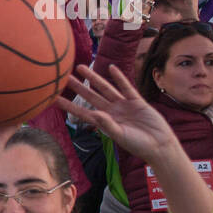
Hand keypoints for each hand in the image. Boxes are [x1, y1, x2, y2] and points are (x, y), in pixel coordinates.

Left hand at [56, 64, 177, 162]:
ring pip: (105, 88)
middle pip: (90, 96)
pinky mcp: (136, 101)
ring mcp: (123, 105)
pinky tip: (111, 68)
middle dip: (78, 87)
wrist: (159, 145)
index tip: (53, 99)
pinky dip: (119, 77)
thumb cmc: (138, 145)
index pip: (81, 112)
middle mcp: (110, 112)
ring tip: (81, 67)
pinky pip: (126, 87)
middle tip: (64, 76)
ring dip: (94, 78)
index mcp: (103, 122)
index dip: (68, 105)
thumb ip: (108, 125)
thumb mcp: (120, 135)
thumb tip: (96, 114)